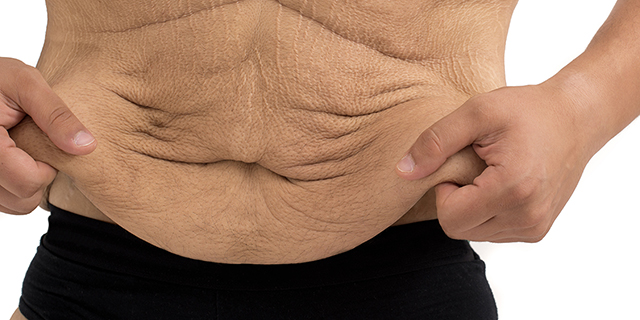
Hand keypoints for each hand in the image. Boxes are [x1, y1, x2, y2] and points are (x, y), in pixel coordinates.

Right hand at [0, 57, 95, 213]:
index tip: (45, 142)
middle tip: (35, 145)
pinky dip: (15, 186)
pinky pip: (5, 202)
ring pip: (14, 205)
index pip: (27, 182)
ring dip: (27, 183)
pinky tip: (16, 160)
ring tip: (24, 151)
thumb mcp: (26, 83)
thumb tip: (86, 146)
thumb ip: (56, 114)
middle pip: (22, 199)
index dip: (46, 167)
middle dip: (38, 175)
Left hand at [396, 84, 592, 241]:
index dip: (444, 190)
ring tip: (490, 173)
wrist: (576, 117)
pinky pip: (493, 232)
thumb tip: (402, 172)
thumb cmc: (527, 110)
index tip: (460, 164)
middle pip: (459, 229)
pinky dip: (488, 211)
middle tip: (474, 167)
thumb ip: (435, 142)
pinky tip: (502, 184)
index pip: (450, 219)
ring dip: (472, 206)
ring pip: (475, 233)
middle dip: (457, 200)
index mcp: (512, 189)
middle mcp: (528, 216)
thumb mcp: (477, 112)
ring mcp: (535, 226)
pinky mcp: (538, 230)